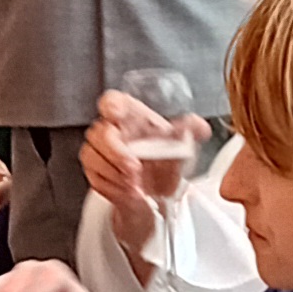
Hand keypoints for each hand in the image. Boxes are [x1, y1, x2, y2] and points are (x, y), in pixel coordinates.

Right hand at [82, 91, 214, 265]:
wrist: (157, 189)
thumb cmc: (164, 158)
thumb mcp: (181, 143)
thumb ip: (190, 131)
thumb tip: (200, 127)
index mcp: (129, 114)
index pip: (112, 101)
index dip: (111, 105)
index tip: (116, 113)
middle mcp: (109, 129)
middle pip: (100, 134)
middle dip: (117, 154)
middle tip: (135, 168)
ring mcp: (97, 150)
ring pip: (94, 158)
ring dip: (116, 175)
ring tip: (137, 185)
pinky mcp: (93, 171)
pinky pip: (96, 178)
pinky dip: (114, 187)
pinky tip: (131, 191)